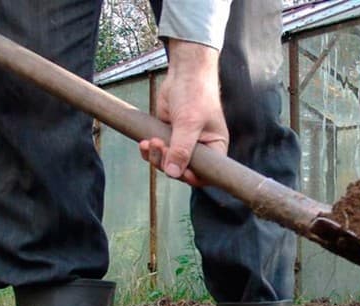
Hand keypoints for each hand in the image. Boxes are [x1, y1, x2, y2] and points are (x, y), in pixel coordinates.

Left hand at [139, 40, 228, 186]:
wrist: (184, 73)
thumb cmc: (196, 94)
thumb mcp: (190, 123)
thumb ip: (181, 149)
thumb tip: (173, 173)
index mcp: (215, 148)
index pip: (206, 174)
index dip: (191, 178)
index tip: (178, 171)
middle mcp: (201, 149)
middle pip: (183, 170)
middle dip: (168, 163)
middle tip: (160, 147)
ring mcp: (183, 143)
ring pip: (168, 163)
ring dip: (156, 157)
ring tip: (151, 142)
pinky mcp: (169, 136)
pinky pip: (158, 152)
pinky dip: (149, 150)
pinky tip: (144, 142)